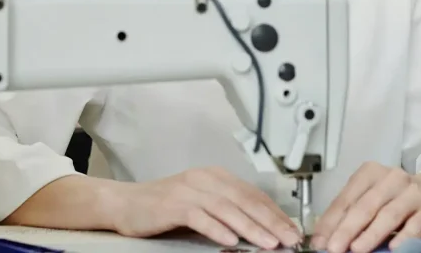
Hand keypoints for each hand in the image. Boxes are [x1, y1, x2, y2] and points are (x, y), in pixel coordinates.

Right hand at [109, 167, 300, 249]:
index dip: (276, 213)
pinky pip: (200, 216)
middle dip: (271, 221)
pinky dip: (217, 229)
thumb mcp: (202, 205)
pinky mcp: (173, 205)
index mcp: (216, 177)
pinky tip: (231, 240)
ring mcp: (189, 190)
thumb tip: (262, 228)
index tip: (294, 231)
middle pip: (245, 200)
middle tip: (290, 238)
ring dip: (250, 227)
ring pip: (226, 208)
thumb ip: (228, 212)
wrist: (126, 204)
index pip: (254, 195)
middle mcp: (205, 179)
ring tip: (268, 243)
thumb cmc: (165, 207)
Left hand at [311, 163, 420, 252]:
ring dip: (371, 234)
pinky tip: (392, 248)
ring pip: (388, 215)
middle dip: (347, 229)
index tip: (320, 241)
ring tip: (356, 249)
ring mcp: (412, 192)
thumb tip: (324, 236)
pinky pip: (415, 225)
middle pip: (365, 206)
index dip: (331, 221)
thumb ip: (349, 212)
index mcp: (370, 172)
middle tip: (333, 248)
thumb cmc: (394, 196)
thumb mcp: (369, 196)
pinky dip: (403, 237)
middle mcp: (391, 178)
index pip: (346, 198)